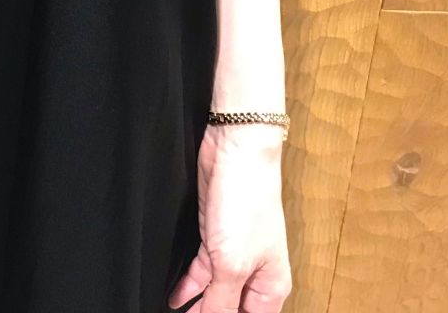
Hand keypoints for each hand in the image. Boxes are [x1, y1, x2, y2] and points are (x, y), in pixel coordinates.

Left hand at [167, 122, 292, 311]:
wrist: (234, 151)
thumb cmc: (247, 201)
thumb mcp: (232, 264)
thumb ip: (221, 303)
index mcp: (271, 288)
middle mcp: (255, 274)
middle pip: (231, 309)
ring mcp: (234, 254)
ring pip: (214, 292)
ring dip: (197, 305)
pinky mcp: (213, 236)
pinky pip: (201, 271)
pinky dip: (189, 286)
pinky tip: (176, 297)